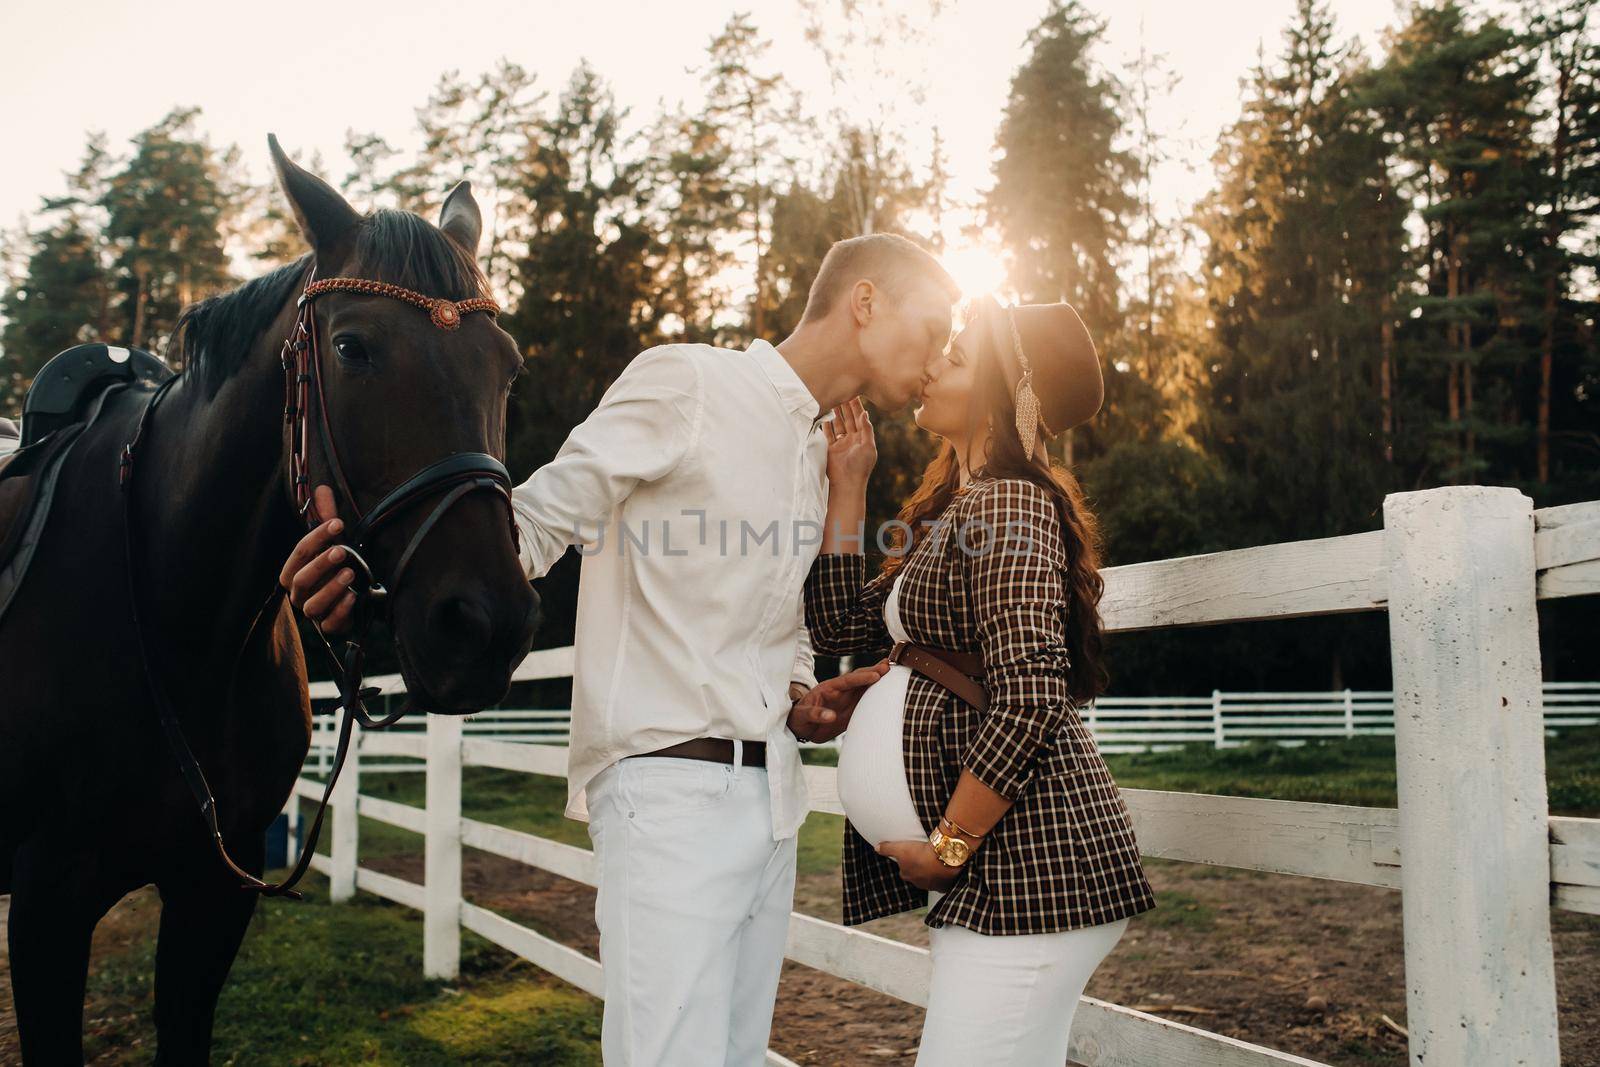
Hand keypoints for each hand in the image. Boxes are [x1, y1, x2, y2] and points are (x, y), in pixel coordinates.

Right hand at [279, 485, 358, 634]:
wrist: (350, 602)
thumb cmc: (335, 569)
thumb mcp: (333, 543)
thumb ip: (326, 518)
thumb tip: (322, 487)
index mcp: (294, 571)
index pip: (299, 553)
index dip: (316, 537)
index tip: (338, 523)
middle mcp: (298, 593)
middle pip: (302, 579)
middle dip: (321, 564)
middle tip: (341, 551)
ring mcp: (312, 613)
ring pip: (313, 605)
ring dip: (331, 588)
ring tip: (351, 573)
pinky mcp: (328, 628)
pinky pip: (329, 624)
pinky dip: (341, 610)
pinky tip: (354, 597)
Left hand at [787, 659, 889, 742]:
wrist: (801, 727)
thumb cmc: (799, 718)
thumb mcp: (803, 716)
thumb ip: (815, 714)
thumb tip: (830, 716)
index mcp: (828, 689)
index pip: (847, 680)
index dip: (862, 677)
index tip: (876, 675)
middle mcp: (840, 691)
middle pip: (859, 679)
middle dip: (874, 672)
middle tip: (890, 666)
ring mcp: (847, 698)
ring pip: (865, 687)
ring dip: (878, 679)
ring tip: (893, 671)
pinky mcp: (852, 708)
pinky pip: (866, 700)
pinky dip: (877, 694)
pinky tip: (889, 690)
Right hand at [823, 398, 876, 488]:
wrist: (847, 483)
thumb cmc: (860, 467)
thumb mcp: (868, 447)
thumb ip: (867, 430)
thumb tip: (865, 413)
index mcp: (863, 438)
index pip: (860, 419)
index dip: (857, 406)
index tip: (854, 393)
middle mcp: (852, 439)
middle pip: (848, 419)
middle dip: (845, 406)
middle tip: (841, 391)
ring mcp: (841, 444)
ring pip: (838, 424)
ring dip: (835, 412)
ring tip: (832, 399)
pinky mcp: (831, 448)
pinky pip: (828, 433)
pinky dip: (826, 424)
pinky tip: (824, 413)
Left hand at [877, 839, 960, 891]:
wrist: (942, 858)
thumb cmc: (920, 854)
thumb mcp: (900, 848)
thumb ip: (887, 848)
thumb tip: (877, 848)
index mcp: (907, 875)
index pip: (904, 870)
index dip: (906, 863)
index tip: (911, 856)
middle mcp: (919, 883)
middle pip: (917, 876)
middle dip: (919, 869)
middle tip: (923, 858)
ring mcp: (932, 885)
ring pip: (930, 880)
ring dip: (931, 872)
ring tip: (935, 861)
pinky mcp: (944, 885)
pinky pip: (942, 882)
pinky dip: (943, 877)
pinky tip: (945, 869)